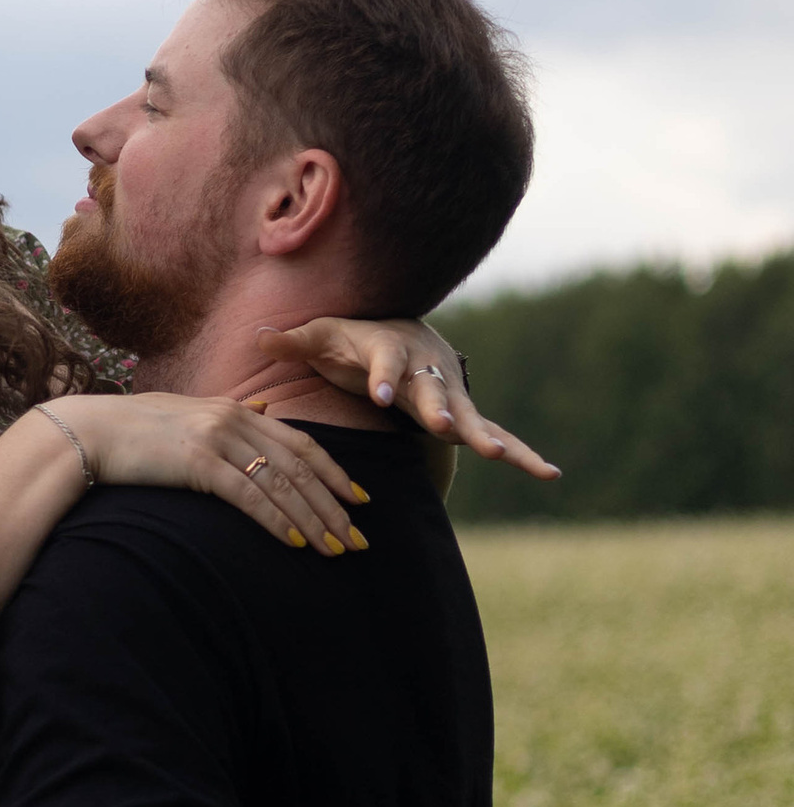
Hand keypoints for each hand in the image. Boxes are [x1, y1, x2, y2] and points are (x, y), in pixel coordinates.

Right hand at [42, 394, 368, 553]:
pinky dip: (276, 520)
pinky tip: (295, 541)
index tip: (359, 498)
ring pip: (281, 484)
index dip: (333, 472)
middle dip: (334, 504)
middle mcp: (234, 419)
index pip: (299, 442)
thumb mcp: (189, 412)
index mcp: (235, 409)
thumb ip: (230, 412)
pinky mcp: (199, 463)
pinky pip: (249, 496)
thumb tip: (263, 408)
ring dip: (312, 520)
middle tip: (359, 536)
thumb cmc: (133, 429)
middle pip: (299, 466)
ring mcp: (217, 439)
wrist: (88, 432)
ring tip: (335, 548)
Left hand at [255, 319, 560, 477]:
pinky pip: (495, 433)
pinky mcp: (464, 416)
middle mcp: (426, 371)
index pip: (385, 362)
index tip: (378, 393)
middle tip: (442, 426)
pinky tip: (549, 472)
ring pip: (470, 415)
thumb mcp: (322, 336)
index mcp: (390, 349)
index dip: (383, 376)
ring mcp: (449, 394)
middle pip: (433, 389)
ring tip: (500, 455)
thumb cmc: (354, 339)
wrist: (403, 334)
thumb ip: (293, 341)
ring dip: (485, 435)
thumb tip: (257, 336)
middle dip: (438, 408)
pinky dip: (520, 452)